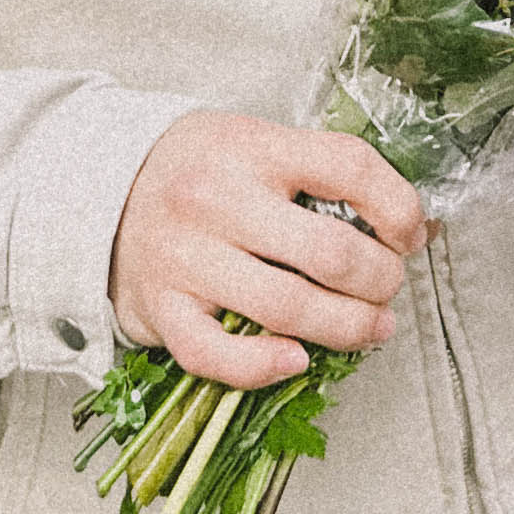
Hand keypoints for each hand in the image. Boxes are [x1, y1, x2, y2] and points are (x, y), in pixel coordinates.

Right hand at [110, 112, 428, 387]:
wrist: (99, 189)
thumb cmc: (198, 171)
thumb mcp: (256, 146)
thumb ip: (322, 177)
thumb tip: (415, 226)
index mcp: (253, 147)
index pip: (347, 166)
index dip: (398, 206)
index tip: (411, 234)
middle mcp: (217, 199)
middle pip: (328, 252)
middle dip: (380, 279)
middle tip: (388, 287)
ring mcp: (185, 257)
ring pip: (286, 308)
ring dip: (347, 328)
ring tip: (371, 329)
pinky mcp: (159, 308)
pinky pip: (217, 355)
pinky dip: (264, 367)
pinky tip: (296, 361)